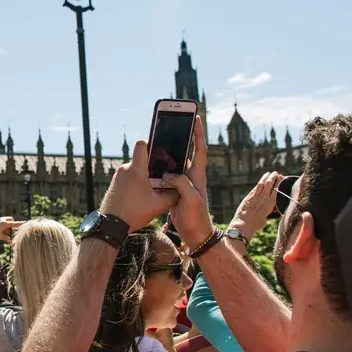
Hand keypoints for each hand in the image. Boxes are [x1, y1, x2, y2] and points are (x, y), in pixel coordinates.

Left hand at [99, 139, 178, 232]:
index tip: (160, 150)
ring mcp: (118, 176)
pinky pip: (129, 177)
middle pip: (142, 159)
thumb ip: (173, 195)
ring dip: (145, 176)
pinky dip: (137, 182)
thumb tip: (181, 188)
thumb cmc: (133, 214)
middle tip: (164, 177)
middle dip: (153, 167)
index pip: (141, 144)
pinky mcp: (115, 183)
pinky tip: (143, 195)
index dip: (151, 143)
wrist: (111, 225)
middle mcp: (125, 169)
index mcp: (136, 170)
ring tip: (154, 189)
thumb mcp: (158, 205)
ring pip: (136, 169)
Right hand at [162, 118, 213, 248]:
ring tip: (159, 140)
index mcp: (197, 175)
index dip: (198, 134)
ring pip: (175, 163)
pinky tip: (151, 164)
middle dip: (182, 137)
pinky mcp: (175, 190)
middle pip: (187, 152)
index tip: (195, 118)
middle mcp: (192, 176)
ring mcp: (183, 183)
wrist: (195, 234)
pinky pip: (167, 174)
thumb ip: (181, 183)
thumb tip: (168, 174)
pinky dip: (160, 168)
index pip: (200, 150)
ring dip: (168, 152)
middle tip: (175, 123)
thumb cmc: (197, 217)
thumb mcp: (191, 199)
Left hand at [230, 171, 282, 240]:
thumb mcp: (265, 219)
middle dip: (274, 177)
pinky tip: (261, 180)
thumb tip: (269, 212)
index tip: (282, 178)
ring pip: (262, 184)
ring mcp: (256, 197)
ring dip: (266, 177)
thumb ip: (268, 213)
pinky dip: (259, 183)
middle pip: (270, 184)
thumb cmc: (255, 225)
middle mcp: (264, 199)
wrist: (243, 225)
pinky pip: (255, 188)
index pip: (277, 190)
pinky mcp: (248, 197)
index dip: (279, 182)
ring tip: (269, 173)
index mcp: (270, 205)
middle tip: (276, 173)